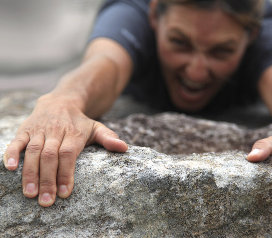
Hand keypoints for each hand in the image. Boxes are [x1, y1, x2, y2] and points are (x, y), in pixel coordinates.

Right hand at [3, 94, 127, 206]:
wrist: (61, 101)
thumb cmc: (79, 122)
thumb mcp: (96, 127)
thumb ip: (108, 138)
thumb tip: (124, 148)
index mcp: (74, 134)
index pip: (69, 155)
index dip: (66, 173)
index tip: (65, 193)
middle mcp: (56, 131)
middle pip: (50, 156)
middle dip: (48, 180)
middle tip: (46, 201)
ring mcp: (39, 130)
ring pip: (33, 151)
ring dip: (30, 173)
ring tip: (30, 194)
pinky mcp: (25, 129)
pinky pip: (17, 141)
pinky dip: (11, 153)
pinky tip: (10, 168)